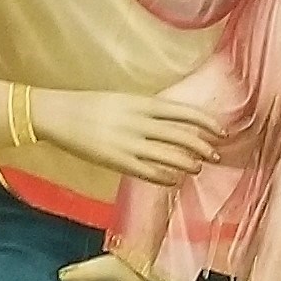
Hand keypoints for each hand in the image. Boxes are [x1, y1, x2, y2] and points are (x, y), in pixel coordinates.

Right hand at [32, 87, 226, 186]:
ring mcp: (130, 143)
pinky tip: (174, 180)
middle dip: (203, 147)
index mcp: (142, 103)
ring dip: (188, 163)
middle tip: (216, 155)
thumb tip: (171, 121)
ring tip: (198, 168)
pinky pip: (150, 172)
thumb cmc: (89, 106)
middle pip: (182, 136)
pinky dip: (166, 177)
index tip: (221, 130)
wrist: (58, 115)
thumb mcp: (123, 100)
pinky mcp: (118, 161)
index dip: (207, 122)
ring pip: (170, 156)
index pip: (185, 112)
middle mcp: (140, 122)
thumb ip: (147, 110)